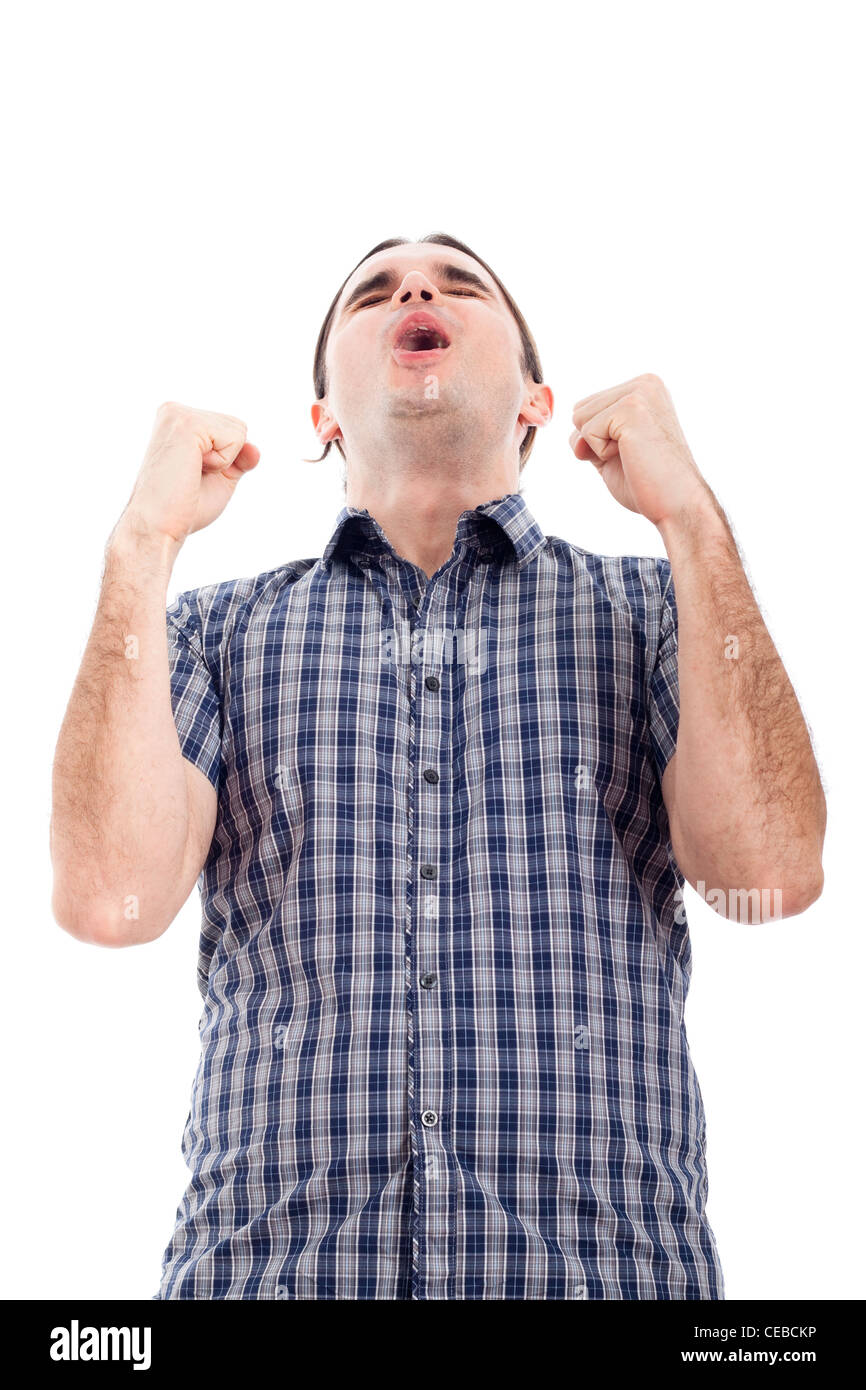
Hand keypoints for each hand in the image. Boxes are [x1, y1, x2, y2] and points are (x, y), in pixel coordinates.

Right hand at [113, 401, 260, 547]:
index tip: (194, 474)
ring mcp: (179, 414)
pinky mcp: (187, 423)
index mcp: (178, 420)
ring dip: (224, 462)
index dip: (227, 460)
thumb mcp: (221, 478)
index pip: (231, 429)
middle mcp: (175, 410)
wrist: (157, 526)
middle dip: (227, 459)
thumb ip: (240, 459)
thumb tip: (255, 448)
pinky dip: (222, 463)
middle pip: (238, 426)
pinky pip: (235, 439)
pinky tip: (193, 469)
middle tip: (191, 476)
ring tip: (190, 472)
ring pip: (239, 430)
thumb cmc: (183, 507)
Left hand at [570, 373, 710, 526]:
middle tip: (632, 456)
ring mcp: (640, 393)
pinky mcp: (631, 408)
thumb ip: (588, 436)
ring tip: (633, 455)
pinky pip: (587, 431)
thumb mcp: (610, 451)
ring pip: (580, 418)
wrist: (678, 504)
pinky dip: (601, 453)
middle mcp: (644, 383)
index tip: (631, 451)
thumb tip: (574, 434)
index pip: (588, 406)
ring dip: (598, 447)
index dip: (597, 439)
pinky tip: (631, 456)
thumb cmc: (650, 482)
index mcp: (644, 388)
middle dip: (595, 441)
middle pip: (580, 409)